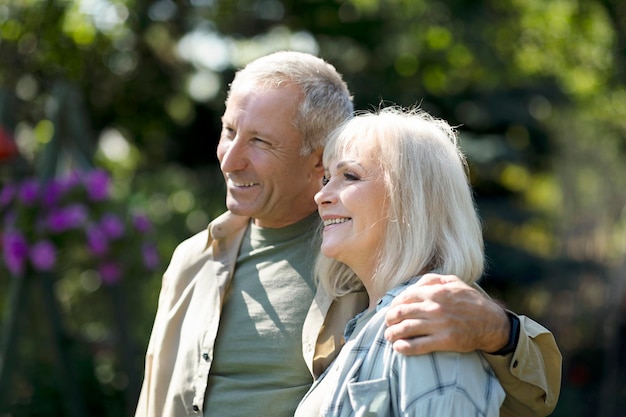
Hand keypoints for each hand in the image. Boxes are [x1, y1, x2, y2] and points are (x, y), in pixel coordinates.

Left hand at [384, 273, 509, 354]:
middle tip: (387, 324)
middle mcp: (435, 307)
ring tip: (389, 336)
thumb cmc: (471, 301)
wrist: (492, 323)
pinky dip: (404, 347)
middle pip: (402, 313)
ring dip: (393, 333)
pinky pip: (418, 345)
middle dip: (390, 319)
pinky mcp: (444, 341)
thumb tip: (415, 283)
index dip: (394, 305)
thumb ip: (433, 279)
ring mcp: (439, 325)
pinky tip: (398, 348)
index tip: (392, 310)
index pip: (405, 297)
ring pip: (407, 329)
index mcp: (436, 292)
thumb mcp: (454, 282)